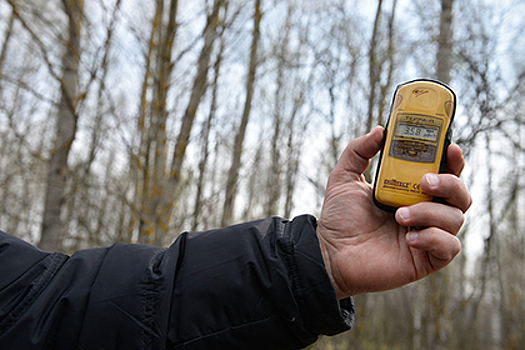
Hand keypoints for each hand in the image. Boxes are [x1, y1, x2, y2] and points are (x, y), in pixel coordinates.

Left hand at [317, 126, 471, 298]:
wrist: (330, 254)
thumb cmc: (339, 218)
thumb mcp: (344, 178)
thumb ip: (358, 151)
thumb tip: (380, 130)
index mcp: (411, 192)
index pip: (444, 173)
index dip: (453, 160)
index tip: (449, 148)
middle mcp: (425, 212)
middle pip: (460, 194)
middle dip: (449, 183)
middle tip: (424, 182)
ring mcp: (428, 235)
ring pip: (455, 218)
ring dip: (430, 213)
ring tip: (399, 215)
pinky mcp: (426, 259)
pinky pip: (449, 247)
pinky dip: (434, 238)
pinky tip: (409, 239)